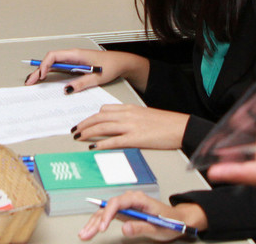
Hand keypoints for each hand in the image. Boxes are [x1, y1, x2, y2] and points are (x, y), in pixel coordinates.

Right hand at [22, 48, 148, 92]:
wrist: (121, 63)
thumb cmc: (111, 65)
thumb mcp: (97, 77)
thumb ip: (82, 83)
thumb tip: (67, 89)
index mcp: (76, 54)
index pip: (54, 56)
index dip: (45, 65)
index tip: (42, 76)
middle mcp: (72, 56)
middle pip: (50, 60)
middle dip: (38, 70)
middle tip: (29, 81)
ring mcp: (73, 60)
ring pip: (53, 64)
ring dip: (42, 72)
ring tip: (32, 81)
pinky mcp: (75, 65)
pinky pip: (59, 68)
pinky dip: (50, 73)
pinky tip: (44, 80)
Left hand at [74, 104, 188, 150]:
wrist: (180, 127)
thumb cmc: (165, 123)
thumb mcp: (144, 114)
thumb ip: (130, 117)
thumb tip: (117, 123)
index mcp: (129, 108)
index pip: (104, 110)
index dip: (91, 116)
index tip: (83, 122)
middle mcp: (127, 115)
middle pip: (99, 118)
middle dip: (84, 124)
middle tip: (75, 130)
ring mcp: (130, 126)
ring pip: (103, 127)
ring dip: (88, 132)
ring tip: (79, 137)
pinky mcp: (135, 138)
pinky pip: (113, 140)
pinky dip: (101, 143)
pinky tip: (93, 146)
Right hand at [78, 191, 205, 241]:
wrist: (177, 219)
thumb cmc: (170, 222)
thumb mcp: (158, 228)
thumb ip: (141, 227)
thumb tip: (125, 228)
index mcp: (138, 199)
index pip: (118, 202)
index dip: (108, 214)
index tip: (102, 228)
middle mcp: (129, 200)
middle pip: (108, 207)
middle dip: (96, 221)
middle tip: (86, 234)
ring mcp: (125, 206)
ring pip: (105, 212)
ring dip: (93, 223)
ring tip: (83, 234)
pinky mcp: (124, 213)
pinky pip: (108, 216)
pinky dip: (98, 224)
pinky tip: (90, 230)